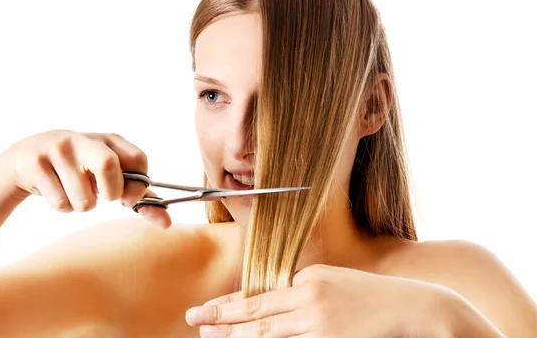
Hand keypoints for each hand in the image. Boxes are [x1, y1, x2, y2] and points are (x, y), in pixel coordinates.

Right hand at [2, 130, 170, 227]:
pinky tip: (56, 191)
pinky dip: (63, 207)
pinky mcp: (36, 161)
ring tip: (74, 192)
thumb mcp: (108, 176)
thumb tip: (167, 223)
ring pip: (83, 197)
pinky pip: (60, 202)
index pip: (138, 158)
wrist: (27, 160)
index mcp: (110, 140)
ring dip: (82, 206)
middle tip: (102, 197)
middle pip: (109, 166)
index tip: (128, 200)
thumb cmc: (80, 171)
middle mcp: (86, 139)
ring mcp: (59, 148)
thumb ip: (139, 197)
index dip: (137, 185)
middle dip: (110, 193)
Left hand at [186, 264, 440, 336]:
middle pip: (257, 311)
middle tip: (193, 319)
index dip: (232, 302)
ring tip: (209, 337)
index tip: (209, 308)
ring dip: (236, 336)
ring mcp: (318, 320)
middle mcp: (309, 295)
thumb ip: (304, 293)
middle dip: (221, 317)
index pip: (261, 292)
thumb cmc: (375, 297)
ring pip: (267, 332)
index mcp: (309, 278)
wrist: (415, 307)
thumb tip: (275, 304)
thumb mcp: (335, 284)